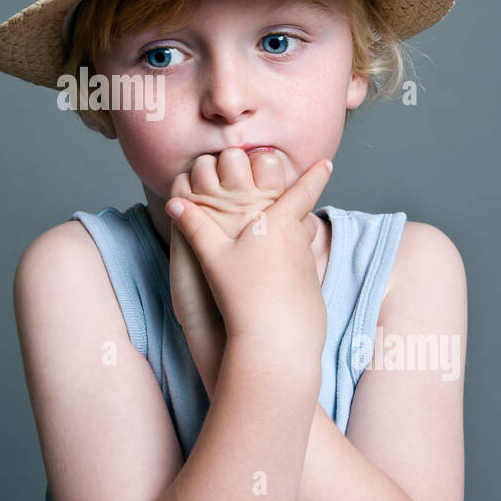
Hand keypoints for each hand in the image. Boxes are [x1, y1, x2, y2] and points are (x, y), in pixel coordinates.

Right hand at [167, 152, 331, 353]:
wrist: (274, 339)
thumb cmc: (242, 294)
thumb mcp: (213, 257)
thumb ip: (195, 227)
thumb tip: (173, 202)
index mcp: (278, 225)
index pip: (303, 191)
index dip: (315, 175)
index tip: (327, 162)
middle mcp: (297, 241)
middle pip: (304, 213)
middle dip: (301, 201)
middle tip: (299, 191)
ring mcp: (307, 264)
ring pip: (304, 239)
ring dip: (297, 231)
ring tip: (285, 232)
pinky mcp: (310, 285)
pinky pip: (303, 262)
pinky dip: (294, 258)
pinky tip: (278, 270)